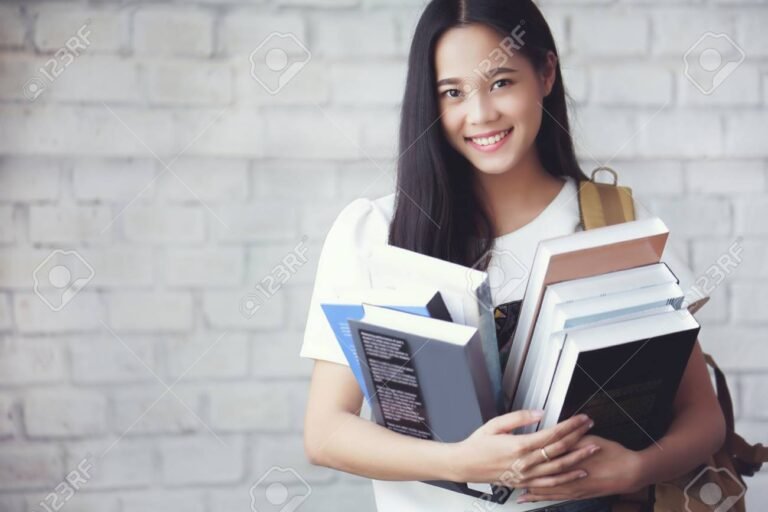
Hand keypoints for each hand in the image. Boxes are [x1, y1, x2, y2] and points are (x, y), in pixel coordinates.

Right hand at [446, 410, 601, 487]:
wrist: (465, 465)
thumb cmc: (477, 445)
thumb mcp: (495, 424)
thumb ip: (519, 417)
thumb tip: (538, 412)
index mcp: (519, 445)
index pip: (552, 433)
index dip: (570, 425)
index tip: (580, 418)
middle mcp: (525, 462)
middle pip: (559, 449)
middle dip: (578, 437)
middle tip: (590, 428)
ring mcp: (526, 475)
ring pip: (559, 467)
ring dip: (578, 457)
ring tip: (592, 449)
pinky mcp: (525, 483)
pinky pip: (550, 483)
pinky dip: (567, 478)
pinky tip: (578, 473)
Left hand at [516, 434, 644, 503]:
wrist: (631, 472)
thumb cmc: (612, 454)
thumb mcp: (589, 439)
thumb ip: (570, 438)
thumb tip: (557, 434)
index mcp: (569, 460)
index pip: (544, 457)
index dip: (527, 455)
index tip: (512, 455)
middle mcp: (567, 476)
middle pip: (540, 476)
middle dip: (522, 476)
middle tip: (506, 474)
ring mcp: (572, 488)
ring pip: (544, 489)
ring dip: (528, 489)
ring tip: (512, 489)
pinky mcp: (577, 494)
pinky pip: (554, 497)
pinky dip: (540, 497)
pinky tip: (531, 498)